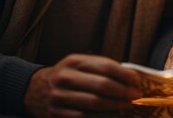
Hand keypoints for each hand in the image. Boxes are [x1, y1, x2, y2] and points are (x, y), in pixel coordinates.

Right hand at [24, 54, 141, 117]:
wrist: (35, 89)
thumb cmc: (68, 76)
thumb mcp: (80, 64)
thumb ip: (102, 68)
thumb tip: (131, 77)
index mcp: (74, 61)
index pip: (105, 66)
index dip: (124, 74)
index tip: (137, 80)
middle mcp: (65, 77)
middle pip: (101, 85)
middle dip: (123, 91)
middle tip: (136, 95)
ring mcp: (59, 97)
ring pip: (94, 103)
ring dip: (115, 106)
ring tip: (127, 105)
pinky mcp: (56, 114)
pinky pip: (84, 117)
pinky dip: (102, 117)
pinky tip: (112, 115)